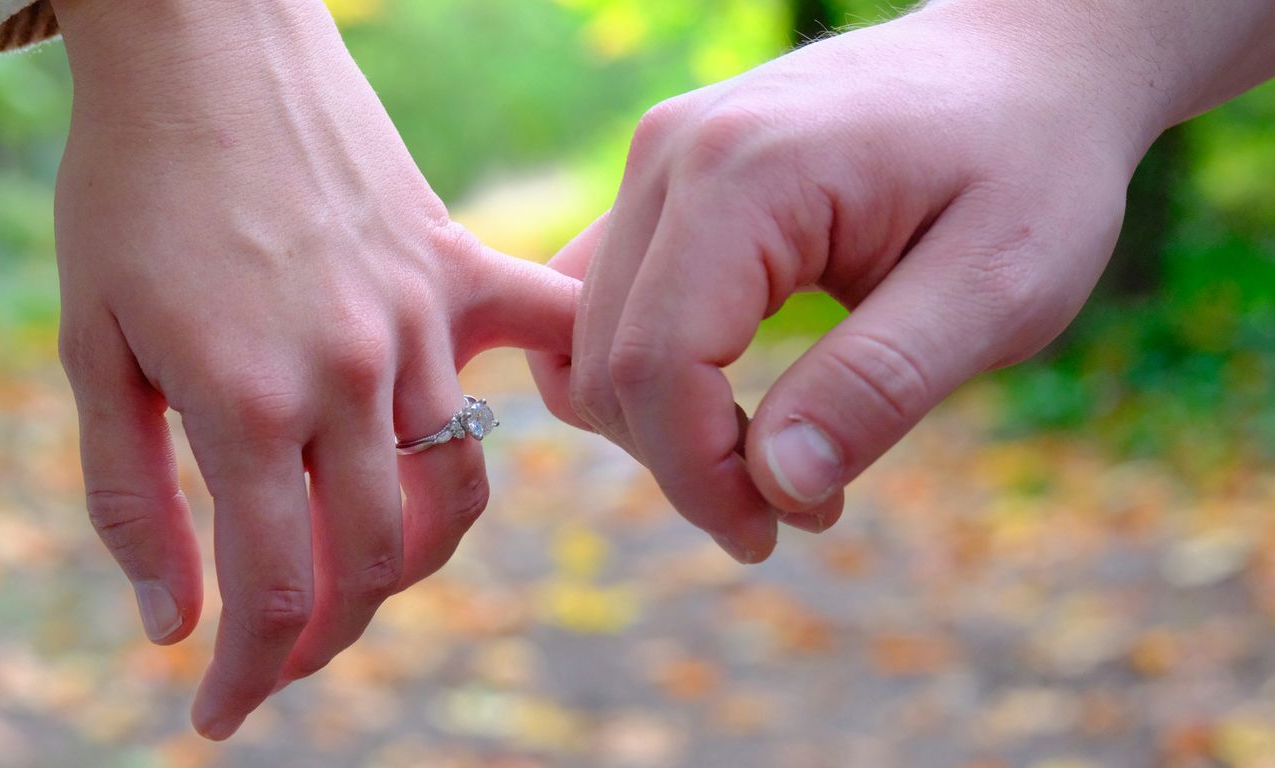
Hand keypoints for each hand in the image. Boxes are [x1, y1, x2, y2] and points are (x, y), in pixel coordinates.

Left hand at [52, 0, 574, 739]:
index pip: (276, 590)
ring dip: (411, 561)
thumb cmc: (125, 188)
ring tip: (356, 571)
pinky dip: (557, 391)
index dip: (249, 672)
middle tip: (276, 651)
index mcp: (246, 402)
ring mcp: (421, 320)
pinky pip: (543, 338)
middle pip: (379, 561)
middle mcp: (352, 375)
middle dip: (324, 634)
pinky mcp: (457, 267)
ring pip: (456, 492)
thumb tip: (171, 622)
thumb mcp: (88, 347)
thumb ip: (129, 496)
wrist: (201, 44)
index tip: (219, 713)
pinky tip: (542, 421)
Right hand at [528, 2, 1181, 561]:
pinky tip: (733, 399)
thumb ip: (881, 384)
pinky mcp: (665, 180)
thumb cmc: (1031, 162)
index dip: (699, 478)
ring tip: (770, 456)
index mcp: (745, 173)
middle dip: (685, 463)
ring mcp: (658, 160)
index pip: (656, 364)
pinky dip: (650, 372)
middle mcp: (672, 154)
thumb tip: (774, 485)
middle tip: (801, 504)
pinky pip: (605, 301)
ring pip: (585, 339)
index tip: (772, 533)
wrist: (1025, 58)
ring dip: (658, 423)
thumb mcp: (999, 285)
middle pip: (605, 361)